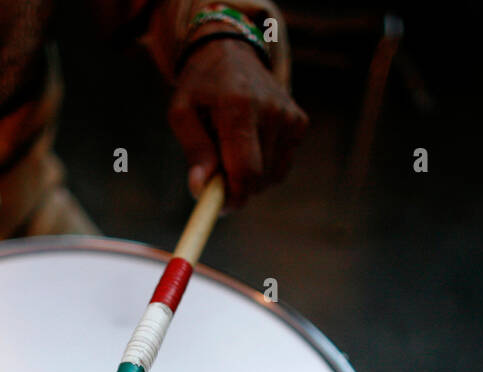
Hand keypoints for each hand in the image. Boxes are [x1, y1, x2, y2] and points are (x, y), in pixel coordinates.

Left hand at [167, 35, 307, 208]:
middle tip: (215, 174)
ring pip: (272, 177)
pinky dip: (264, 166)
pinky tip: (250, 142)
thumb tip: (200, 189)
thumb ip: (194, 151)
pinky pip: (281, 166)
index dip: (232, 197)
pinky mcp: (300, 122)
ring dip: (249, 177)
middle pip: (258, 179)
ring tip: (231, 148)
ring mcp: (290, 116)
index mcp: (240, 107)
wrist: (231, 53)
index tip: (216, 206)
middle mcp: (272, 111)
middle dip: (236, 188)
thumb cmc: (200, 88)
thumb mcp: (182, 114)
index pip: (246, 170)